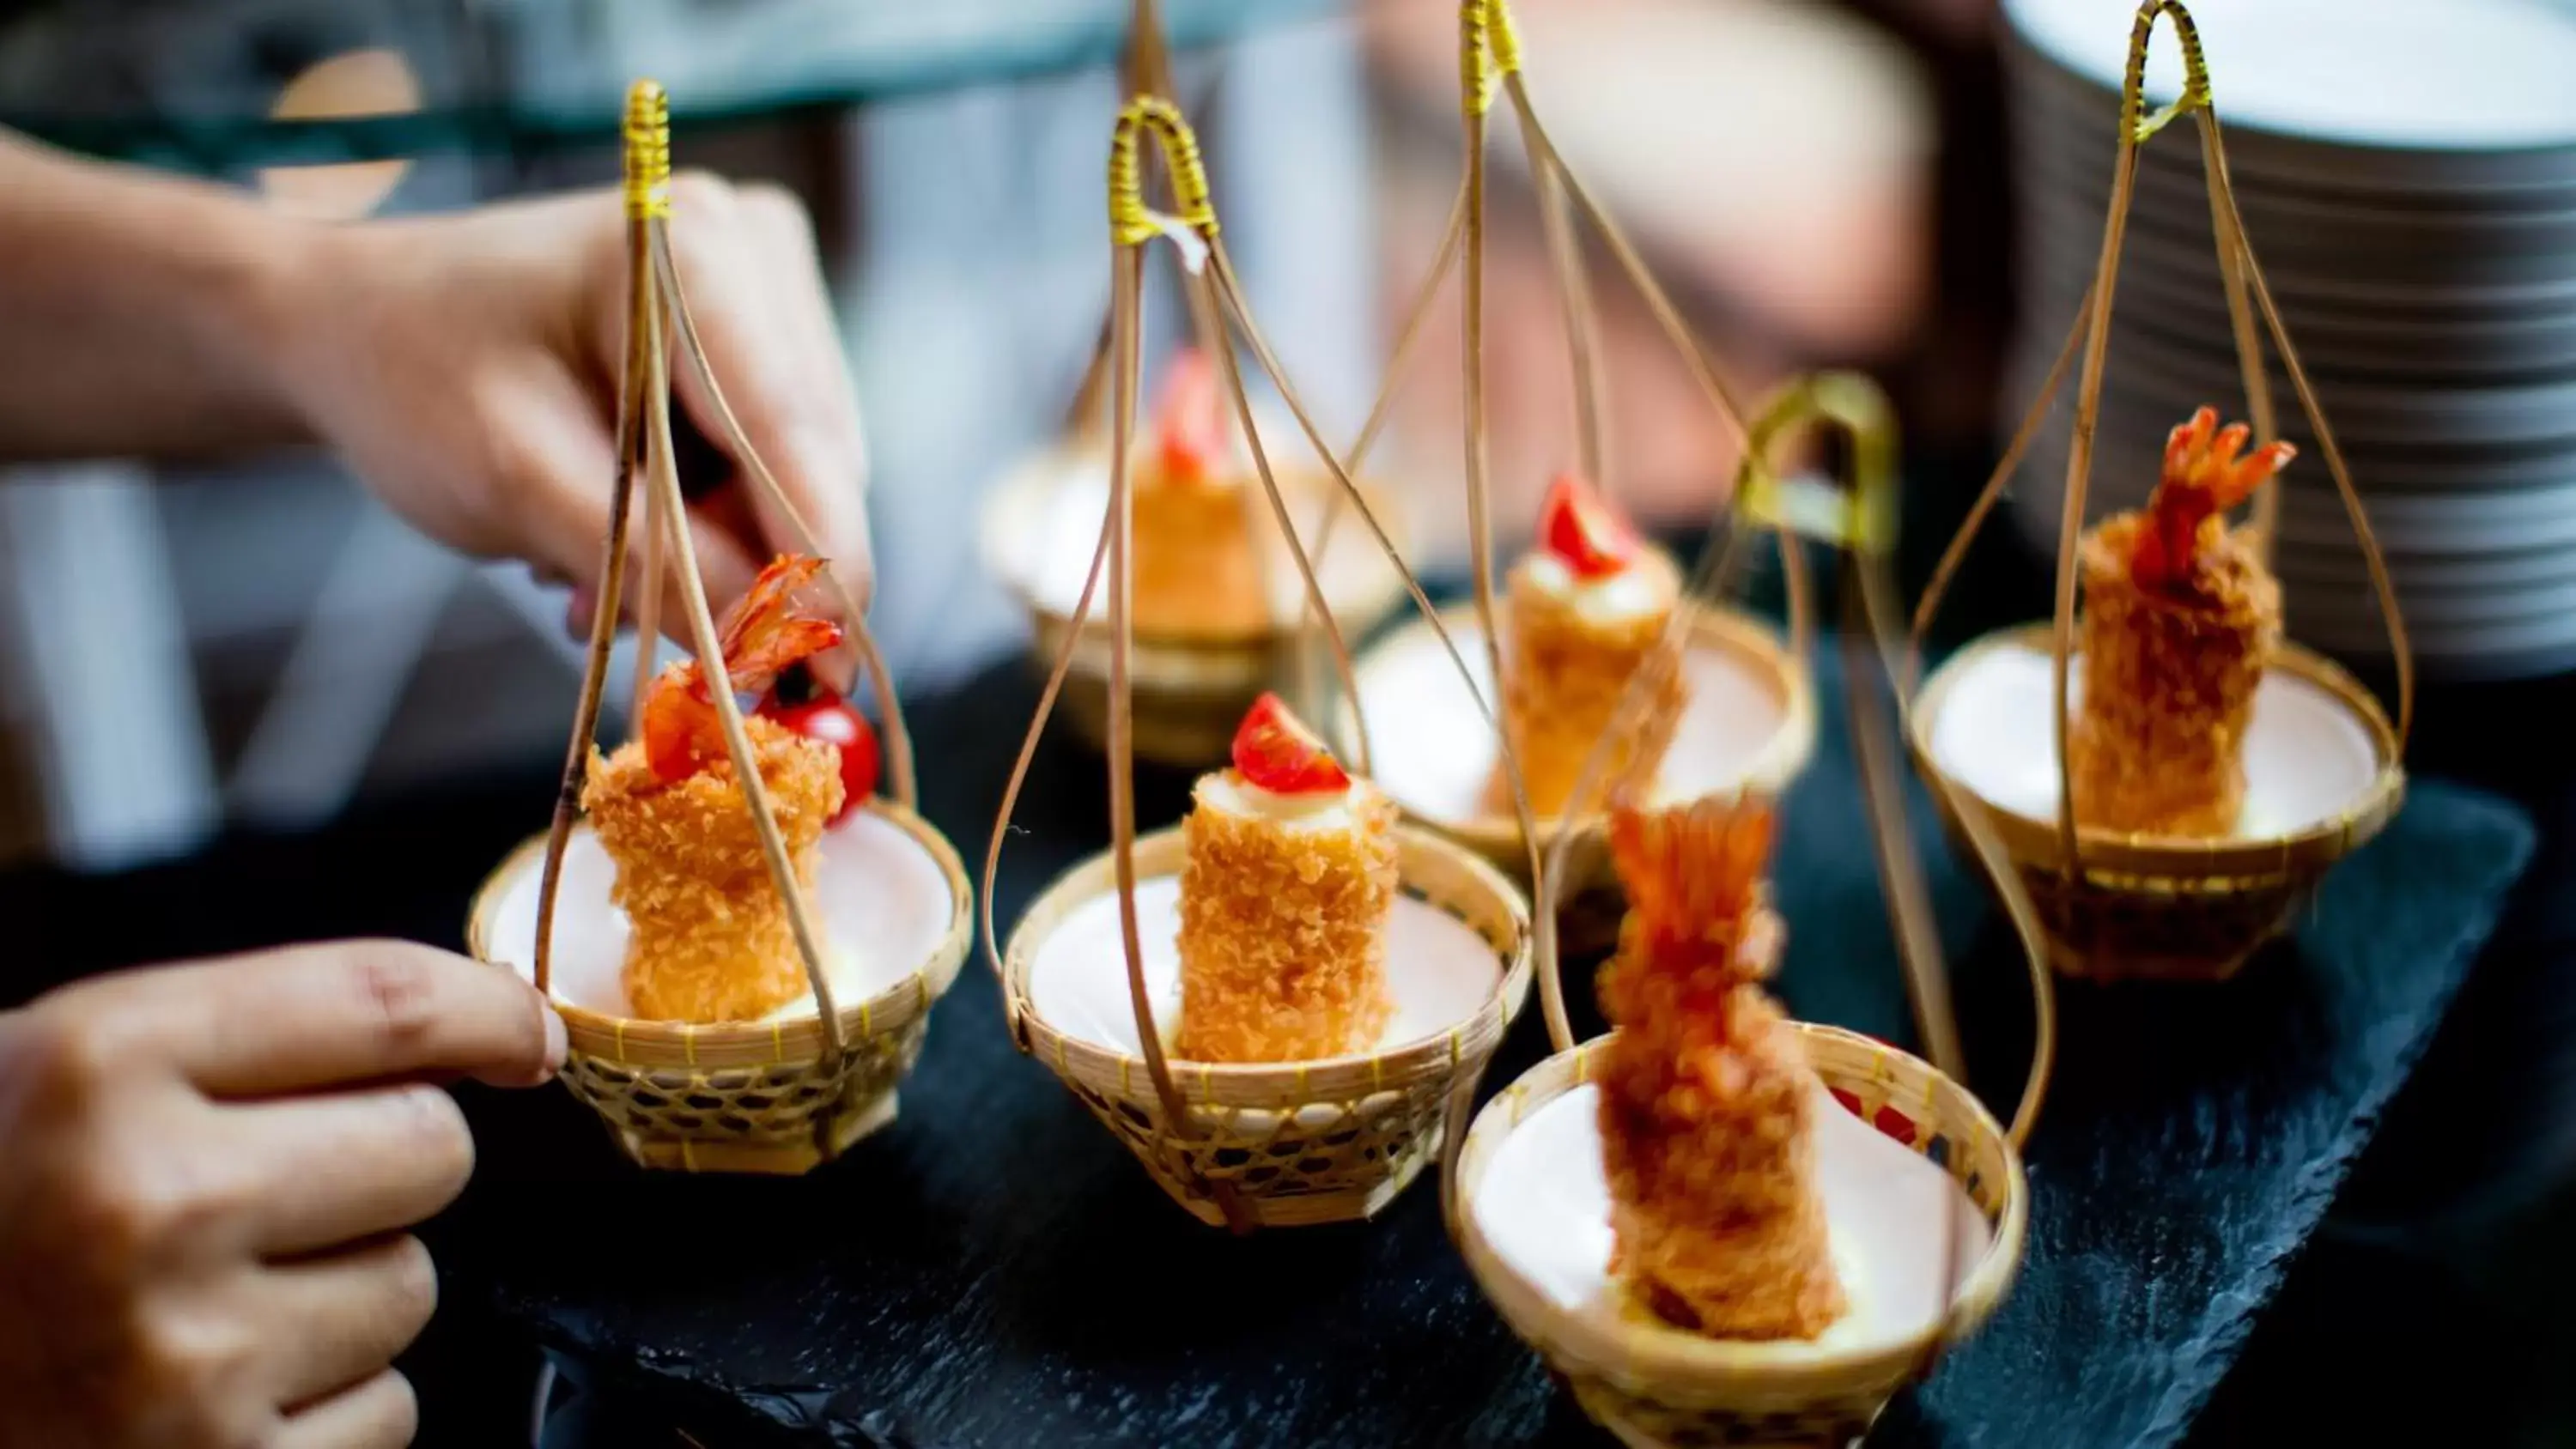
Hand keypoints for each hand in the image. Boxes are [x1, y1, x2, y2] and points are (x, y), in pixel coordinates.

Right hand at [0, 940, 565, 1447]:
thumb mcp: (68, 1077)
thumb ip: (256, 1039)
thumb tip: (486, 1025)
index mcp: (102, 1069)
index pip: (385, 1004)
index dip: (488, 1011)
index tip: (522, 1032)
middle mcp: (147, 1205)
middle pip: (429, 1149)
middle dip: (378, 1168)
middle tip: (266, 1197)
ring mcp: (187, 1356)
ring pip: (411, 1287)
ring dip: (342, 1298)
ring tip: (204, 1305)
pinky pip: (385, 1414)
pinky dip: (319, 1412)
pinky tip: (208, 1395)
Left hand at [268, 173, 873, 632]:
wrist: (355, 324)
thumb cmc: (412, 378)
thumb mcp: (518, 484)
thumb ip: (653, 564)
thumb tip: (769, 648)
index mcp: (693, 254)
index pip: (795, 433)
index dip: (822, 563)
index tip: (828, 679)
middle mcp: (751, 251)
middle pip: (811, 460)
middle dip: (748, 566)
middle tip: (632, 627)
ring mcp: (761, 286)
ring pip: (798, 474)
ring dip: (716, 552)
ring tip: (588, 575)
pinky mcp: (755, 332)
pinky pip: (772, 463)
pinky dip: (706, 522)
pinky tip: (619, 533)